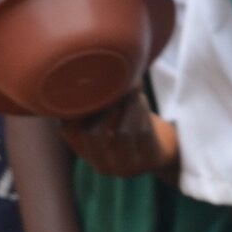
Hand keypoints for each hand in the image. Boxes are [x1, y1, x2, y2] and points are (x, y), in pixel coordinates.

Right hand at [59, 93, 177, 179]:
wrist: (163, 150)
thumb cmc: (128, 125)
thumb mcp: (105, 119)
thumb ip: (92, 103)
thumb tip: (86, 65)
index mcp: (87, 153)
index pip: (68, 130)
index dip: (76, 106)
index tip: (89, 85)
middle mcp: (104, 165)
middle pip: (92, 134)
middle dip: (104, 106)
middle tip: (114, 86)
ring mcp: (128, 166)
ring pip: (122, 133)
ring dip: (126, 105)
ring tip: (130, 87)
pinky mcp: (150, 160)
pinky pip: (144, 134)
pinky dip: (141, 111)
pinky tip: (141, 98)